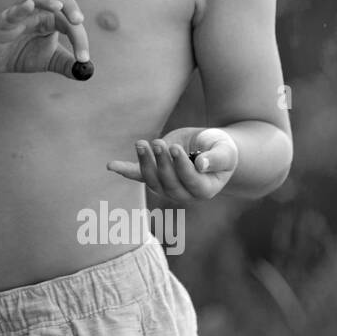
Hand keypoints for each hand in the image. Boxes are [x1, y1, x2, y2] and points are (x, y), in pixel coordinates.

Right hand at [0, 0, 91, 77]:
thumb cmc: (20, 53)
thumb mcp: (48, 61)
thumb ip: (67, 65)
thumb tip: (87, 71)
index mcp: (50, 18)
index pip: (69, 20)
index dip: (80, 38)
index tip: (83, 57)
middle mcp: (37, 11)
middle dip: (69, 4)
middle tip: (79, 20)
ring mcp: (19, 14)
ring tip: (58, 7)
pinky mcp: (2, 22)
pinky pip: (11, 12)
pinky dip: (20, 8)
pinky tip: (29, 5)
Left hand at [106, 127, 237, 200]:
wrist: (210, 145)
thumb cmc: (221, 148)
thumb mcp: (224, 150)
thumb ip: (217, 158)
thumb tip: (201, 165)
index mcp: (205, 189)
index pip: (190, 181)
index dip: (180, 166)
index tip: (174, 148)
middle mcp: (184, 193)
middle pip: (169, 183)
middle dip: (161, 163)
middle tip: (158, 142)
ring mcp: (167, 186)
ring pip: (152, 180)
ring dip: (145, 162)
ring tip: (142, 143)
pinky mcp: (155, 174)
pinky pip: (138, 175)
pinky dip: (125, 170)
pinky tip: (112, 165)